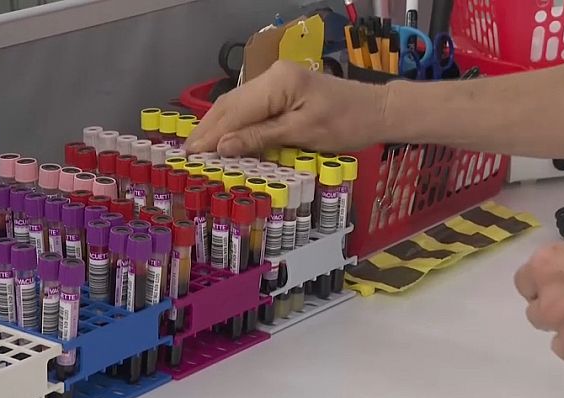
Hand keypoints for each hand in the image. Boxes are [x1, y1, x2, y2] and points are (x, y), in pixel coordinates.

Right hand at [185, 60, 389, 155]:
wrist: (377, 111)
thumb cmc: (346, 124)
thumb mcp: (302, 134)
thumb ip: (260, 138)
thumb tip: (222, 147)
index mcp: (277, 83)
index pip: (234, 111)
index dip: (210, 134)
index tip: (190, 155)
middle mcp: (272, 76)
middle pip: (230, 105)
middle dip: (208, 130)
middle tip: (186, 155)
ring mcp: (277, 81)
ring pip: (237, 105)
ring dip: (217, 127)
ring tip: (198, 149)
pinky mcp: (283, 90)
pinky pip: (251, 107)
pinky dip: (235, 124)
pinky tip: (223, 139)